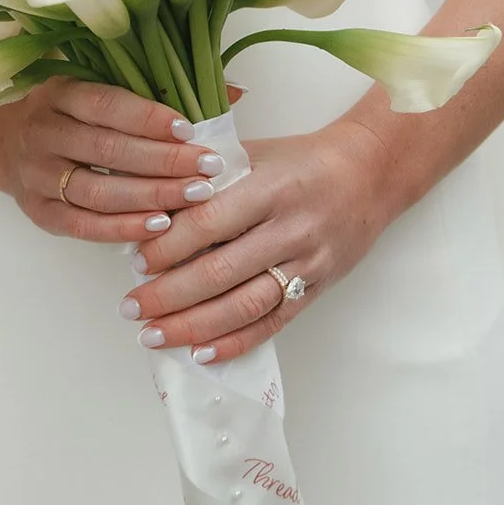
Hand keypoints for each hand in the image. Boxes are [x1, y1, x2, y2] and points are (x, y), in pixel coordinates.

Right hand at [0, 78, 226, 242]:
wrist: (4, 139)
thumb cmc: (71, 110)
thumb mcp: (101, 83)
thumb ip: (160, 86)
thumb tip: (235, 90)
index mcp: (59, 93)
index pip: (106, 105)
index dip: (148, 118)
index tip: (190, 128)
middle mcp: (42, 132)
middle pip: (107, 151)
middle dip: (163, 161)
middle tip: (208, 168)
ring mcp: (36, 174)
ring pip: (96, 191)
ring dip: (149, 197)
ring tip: (194, 198)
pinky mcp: (37, 211)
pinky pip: (82, 225)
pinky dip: (122, 229)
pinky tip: (159, 227)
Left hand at [118, 124, 391, 360]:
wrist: (370, 174)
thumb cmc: (302, 159)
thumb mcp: (255, 152)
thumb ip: (208, 176)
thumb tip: (152, 209)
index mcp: (271, 188)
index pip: (209, 223)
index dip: (168, 246)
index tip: (136, 260)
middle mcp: (291, 229)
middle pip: (221, 272)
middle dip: (169, 294)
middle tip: (133, 306)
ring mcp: (308, 264)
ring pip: (245, 305)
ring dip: (194, 325)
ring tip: (155, 334)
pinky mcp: (318, 288)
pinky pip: (274, 323)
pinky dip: (236, 342)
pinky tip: (202, 352)